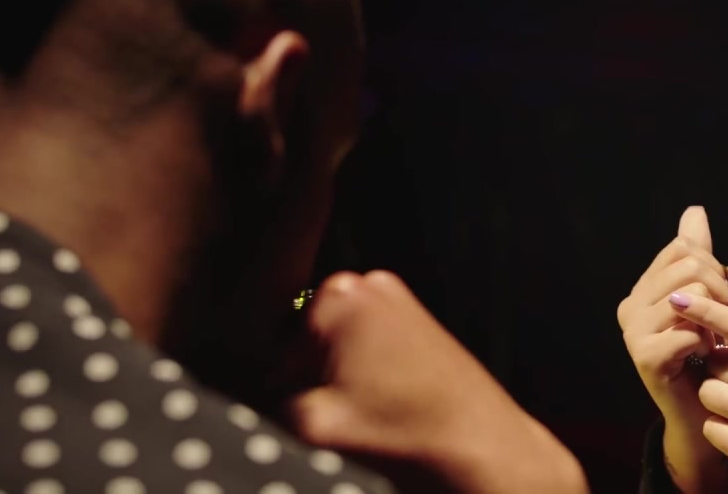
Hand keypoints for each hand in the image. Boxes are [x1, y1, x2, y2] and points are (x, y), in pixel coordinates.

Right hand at [290, 270, 587, 493]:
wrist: (481, 443)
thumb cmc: (407, 432)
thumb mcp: (313, 425)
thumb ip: (264, 402)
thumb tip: (247, 396)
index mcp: (336, 295)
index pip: (269, 345)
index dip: (273, 390)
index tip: (299, 416)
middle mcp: (366, 283)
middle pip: (302, 340)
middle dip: (306, 378)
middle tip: (337, 416)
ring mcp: (395, 297)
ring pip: (332, 346)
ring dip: (334, 379)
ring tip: (366, 411)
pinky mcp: (414, 319)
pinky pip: (364, 347)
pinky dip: (363, 375)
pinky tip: (384, 403)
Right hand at [617, 207, 727, 490]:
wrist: (703, 411)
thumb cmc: (705, 354)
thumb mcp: (704, 297)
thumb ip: (697, 254)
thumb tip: (694, 211)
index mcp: (641, 290)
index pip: (684, 248)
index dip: (712, 267)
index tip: (717, 297)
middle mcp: (629, 307)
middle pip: (689, 265)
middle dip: (719, 289)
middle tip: (721, 319)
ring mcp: (633, 333)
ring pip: (691, 293)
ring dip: (714, 316)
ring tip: (710, 338)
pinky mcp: (645, 358)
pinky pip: (690, 330)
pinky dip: (707, 342)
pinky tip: (704, 358)